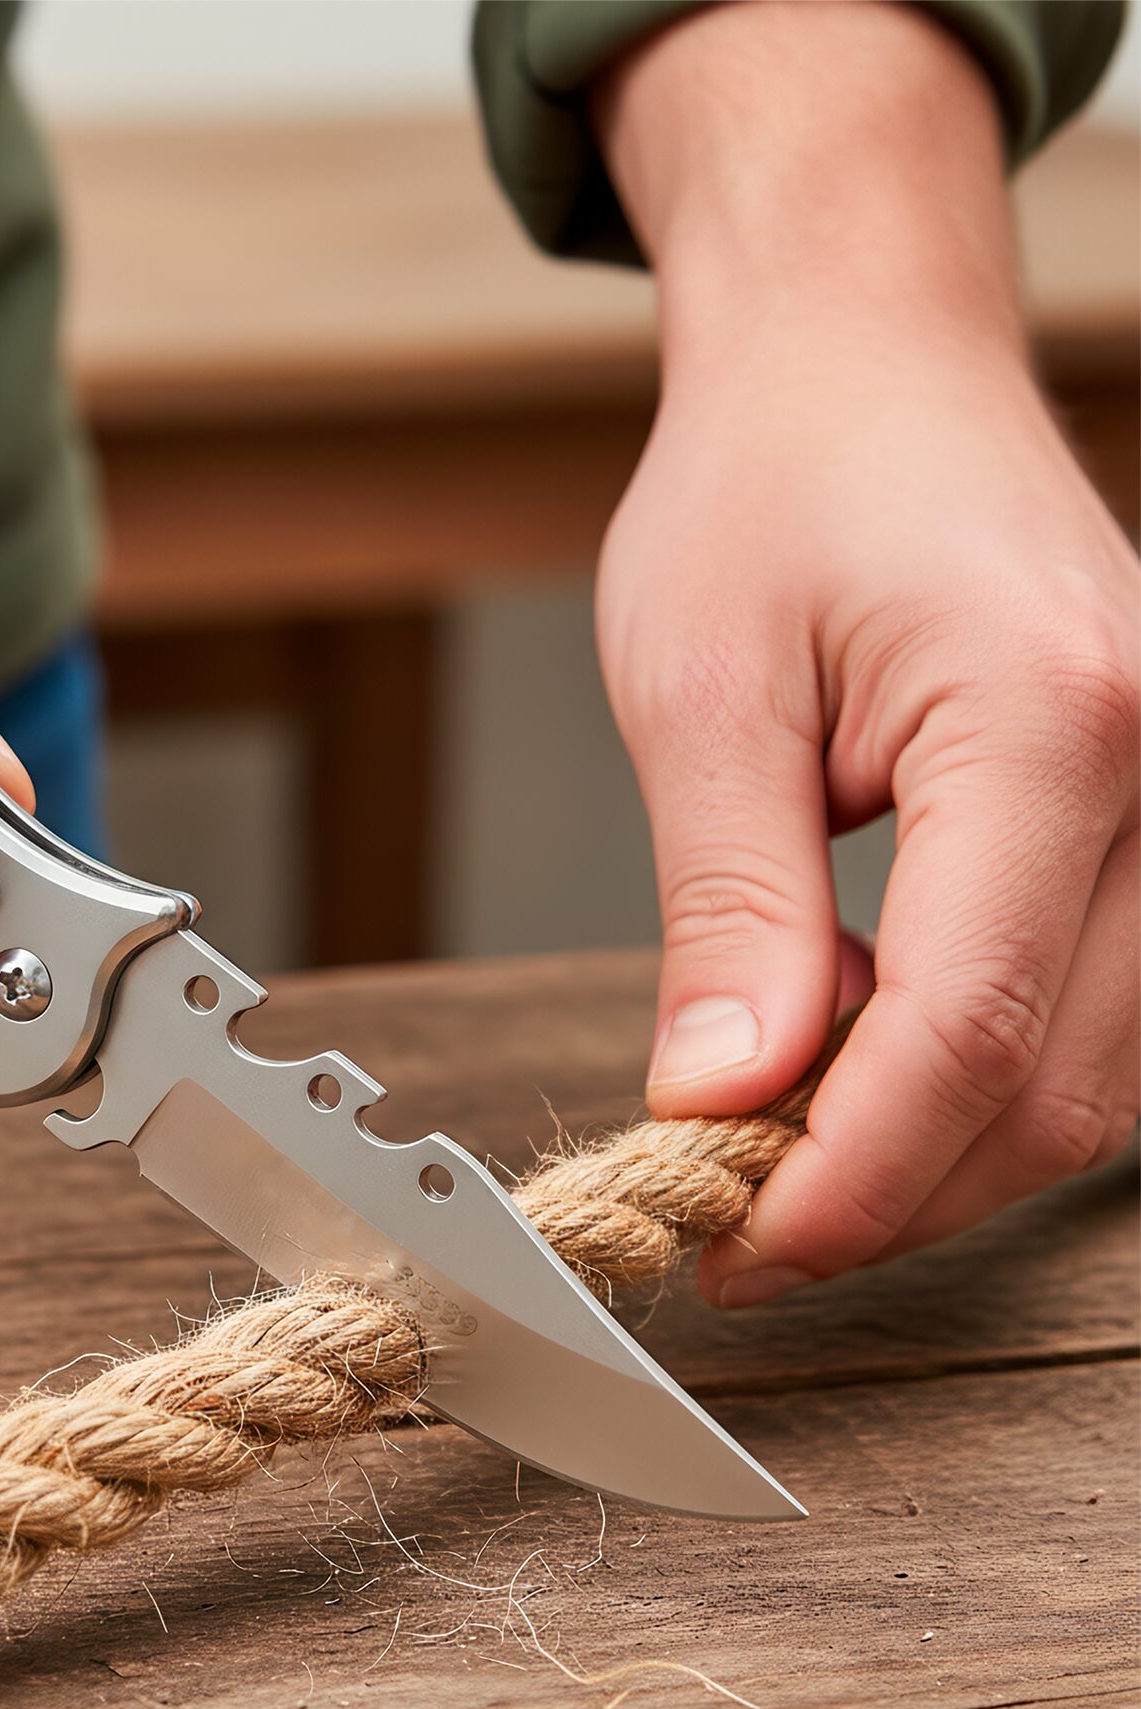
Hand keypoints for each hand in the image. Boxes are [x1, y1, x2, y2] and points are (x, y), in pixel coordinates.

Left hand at [592, 3, 1137, 1304]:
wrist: (861, 370)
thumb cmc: (769, 490)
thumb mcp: (702, 695)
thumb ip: (731, 909)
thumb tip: (724, 1098)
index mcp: (1052, 718)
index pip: (971, 1026)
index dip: (851, 1174)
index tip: (734, 1243)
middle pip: (1059, 1081)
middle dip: (892, 1187)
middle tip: (736, 1226)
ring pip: (1099, 1070)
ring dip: (938, 1145)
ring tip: (778, 1147)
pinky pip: (1100, 1005)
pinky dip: (978, 1072)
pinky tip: (860, 1060)